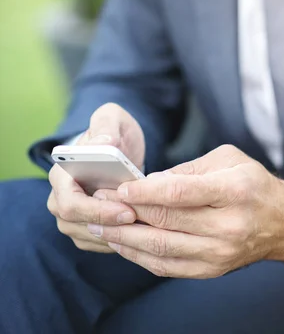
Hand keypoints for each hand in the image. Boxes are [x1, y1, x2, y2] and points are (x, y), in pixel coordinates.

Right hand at [47, 103, 145, 252]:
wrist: (118, 147)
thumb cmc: (112, 131)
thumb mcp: (111, 119)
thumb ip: (106, 126)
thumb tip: (103, 144)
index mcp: (60, 173)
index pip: (70, 202)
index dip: (97, 211)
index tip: (127, 211)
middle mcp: (59, 197)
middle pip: (76, 223)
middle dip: (109, 225)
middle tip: (139, 220)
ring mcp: (69, 215)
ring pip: (87, 236)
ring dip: (115, 235)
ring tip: (145, 227)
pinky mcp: (83, 227)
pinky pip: (97, 242)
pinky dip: (117, 241)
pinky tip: (139, 232)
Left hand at [89, 145, 283, 276]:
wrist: (283, 223)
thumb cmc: (253, 183)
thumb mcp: (228, 159)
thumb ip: (188, 170)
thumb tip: (150, 182)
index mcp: (233, 191)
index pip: (179, 193)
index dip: (145, 191)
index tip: (120, 187)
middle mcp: (227, 226)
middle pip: (167, 221)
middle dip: (128, 212)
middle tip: (101, 202)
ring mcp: (219, 253)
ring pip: (162, 249)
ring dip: (127, 239)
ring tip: (102, 227)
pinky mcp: (212, 271)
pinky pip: (169, 267)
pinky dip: (141, 257)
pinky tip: (124, 245)